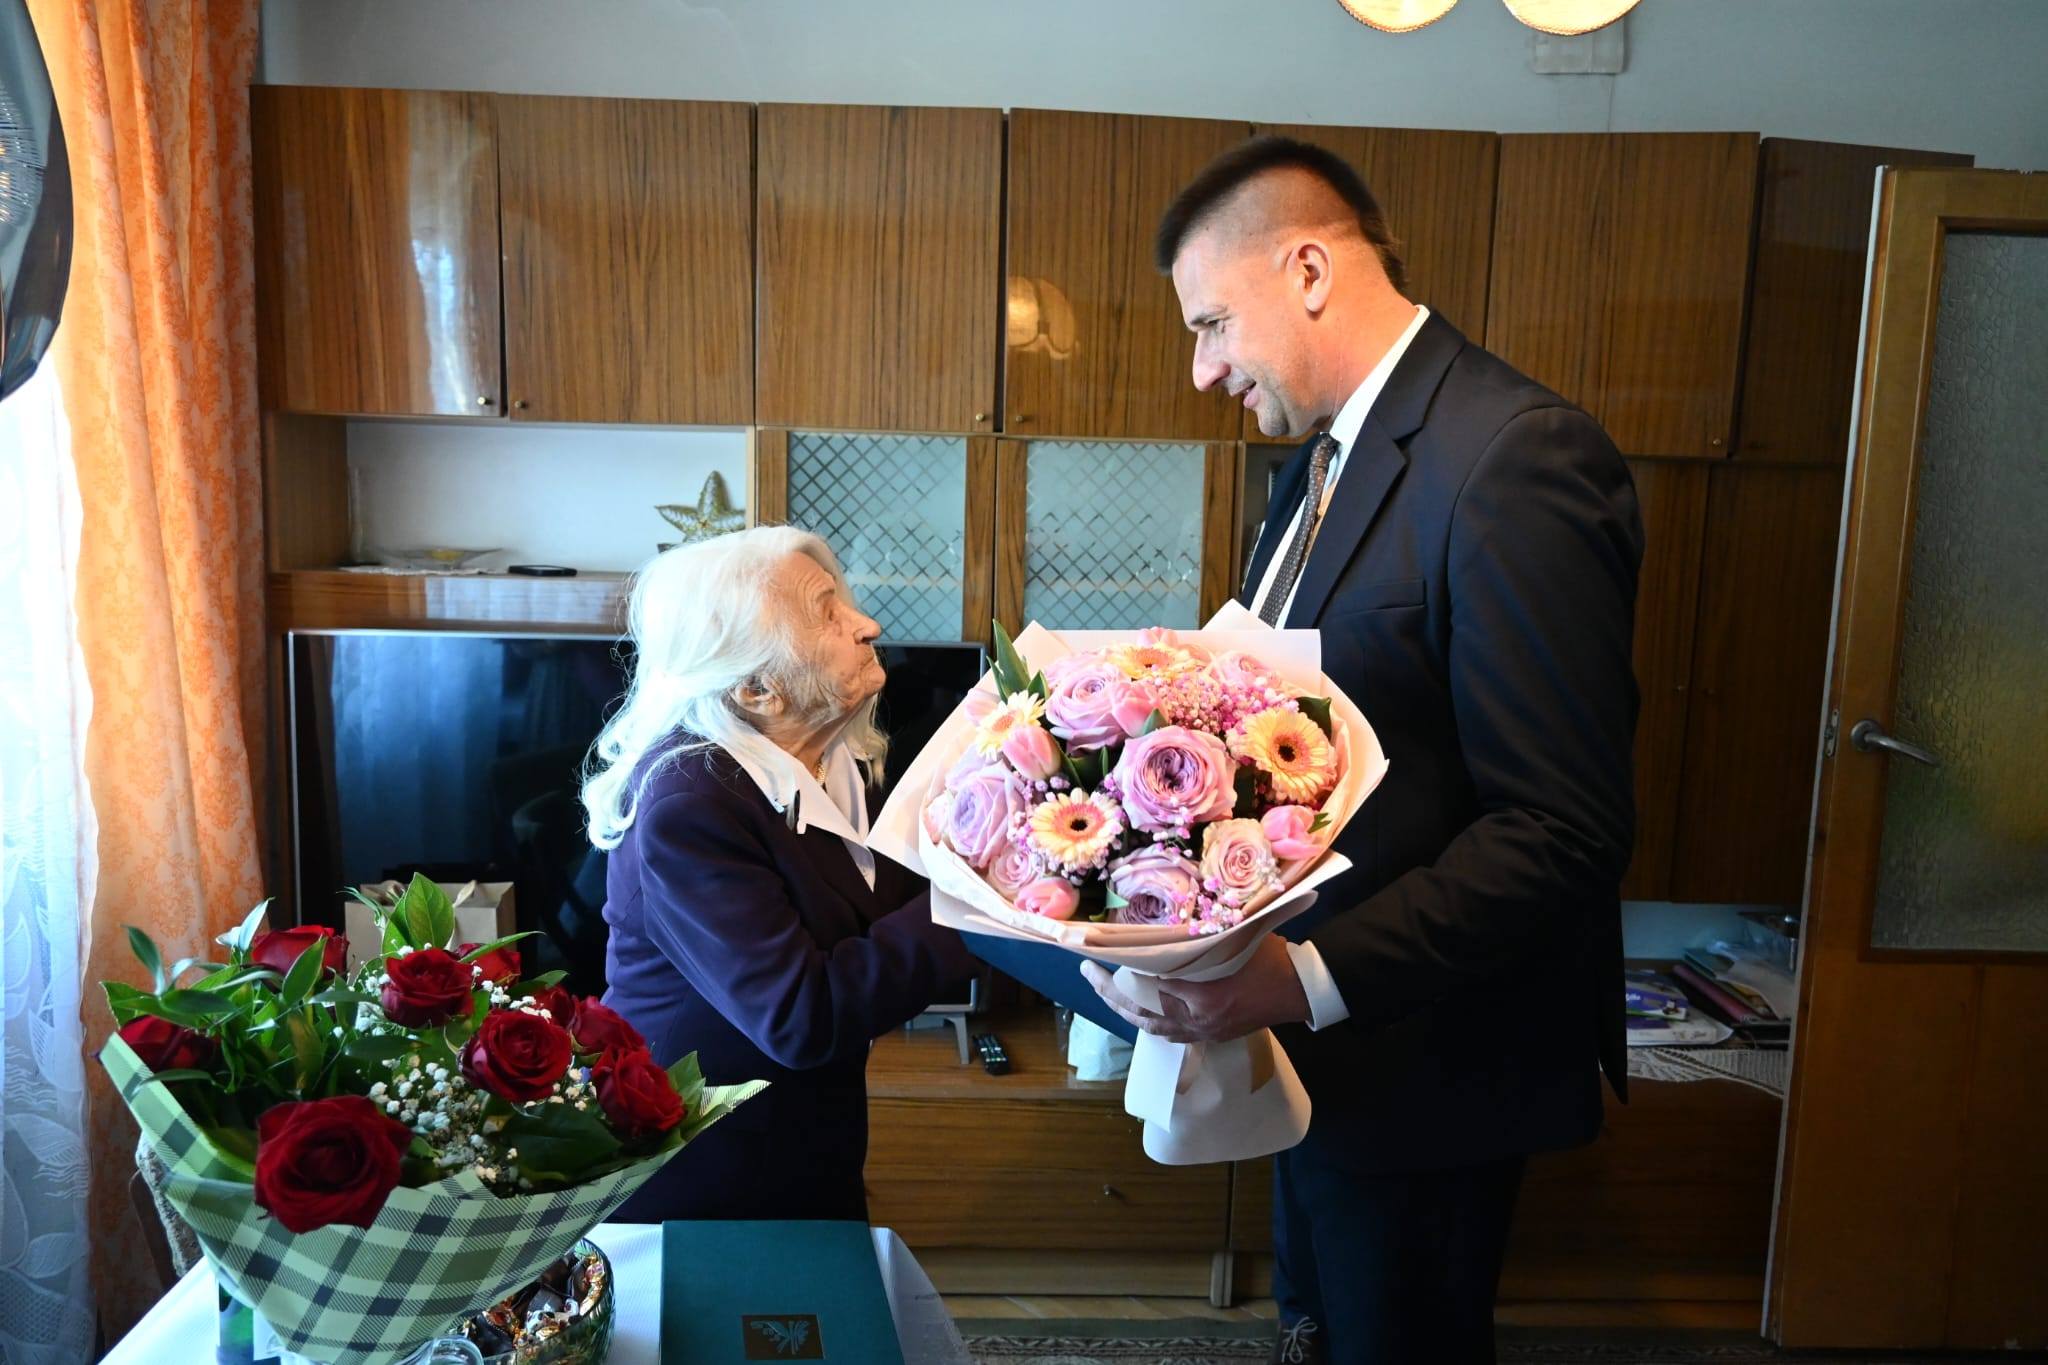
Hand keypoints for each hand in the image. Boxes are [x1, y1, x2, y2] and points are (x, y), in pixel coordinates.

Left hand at [1079, 935, 1310, 1043]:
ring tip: (1105, 990)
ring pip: (1152, 1027)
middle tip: (1087, 972)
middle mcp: (1198, 1020)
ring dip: (1126, 1009)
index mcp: (1202, 996)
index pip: (1150, 986)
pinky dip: (1150, 1021)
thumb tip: (1163, 931)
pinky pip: (1171, 1034)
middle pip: (1141, 1010)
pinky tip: (1138, 1008)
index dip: (1123, 973)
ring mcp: (1205, 1032)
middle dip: (1110, 992)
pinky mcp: (1212, 1037)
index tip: (1100, 957)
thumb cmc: (1270, 957)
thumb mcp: (1233, 939)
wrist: (1300, 989)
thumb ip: (1197, 941)